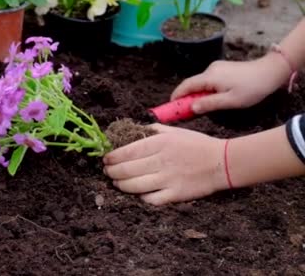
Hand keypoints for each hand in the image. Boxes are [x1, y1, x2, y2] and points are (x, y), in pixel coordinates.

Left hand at [102, 124, 227, 205]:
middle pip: (126, 170)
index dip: (111, 157)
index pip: (126, 151)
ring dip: (120, 185)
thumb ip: (153, 130)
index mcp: (159, 143)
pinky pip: (150, 199)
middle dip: (111, 172)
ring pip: (133, 186)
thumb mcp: (174, 131)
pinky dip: (140, 197)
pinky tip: (138, 193)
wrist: (223, 162)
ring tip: (117, 182)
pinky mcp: (176, 194)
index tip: (106, 159)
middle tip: (108, 172)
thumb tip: (132, 131)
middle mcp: (161, 161)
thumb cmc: (197, 144)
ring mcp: (168, 179)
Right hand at [171, 53, 290, 113]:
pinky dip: (205, 89)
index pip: (186, 86)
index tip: (170, 106)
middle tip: (184, 111)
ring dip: (197, 93)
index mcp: (209, 77)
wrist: (270, 72)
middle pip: (192, 84)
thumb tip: (191, 107)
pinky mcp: (223, 68)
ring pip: (201, 82)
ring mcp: (216, 67)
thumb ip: (209, 104)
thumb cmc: (252, 88)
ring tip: (201, 106)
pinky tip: (213, 97)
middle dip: (186, 97)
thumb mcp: (231, 101)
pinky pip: (208, 80)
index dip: (176, 96)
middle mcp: (210, 69)